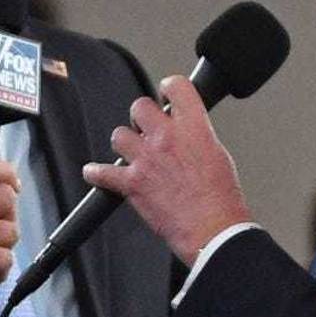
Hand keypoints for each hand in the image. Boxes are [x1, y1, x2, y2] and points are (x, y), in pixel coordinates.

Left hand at [83, 76, 251, 263]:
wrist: (212, 229)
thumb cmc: (220, 199)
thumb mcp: (219, 154)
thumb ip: (197, 136)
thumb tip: (186, 132)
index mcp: (194, 127)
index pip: (176, 87)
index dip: (168, 88)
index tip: (166, 94)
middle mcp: (167, 138)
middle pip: (140, 106)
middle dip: (142, 117)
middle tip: (148, 130)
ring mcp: (147, 159)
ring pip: (120, 135)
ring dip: (125, 144)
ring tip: (133, 154)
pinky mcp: (132, 183)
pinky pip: (102, 172)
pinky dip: (96, 173)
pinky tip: (95, 172)